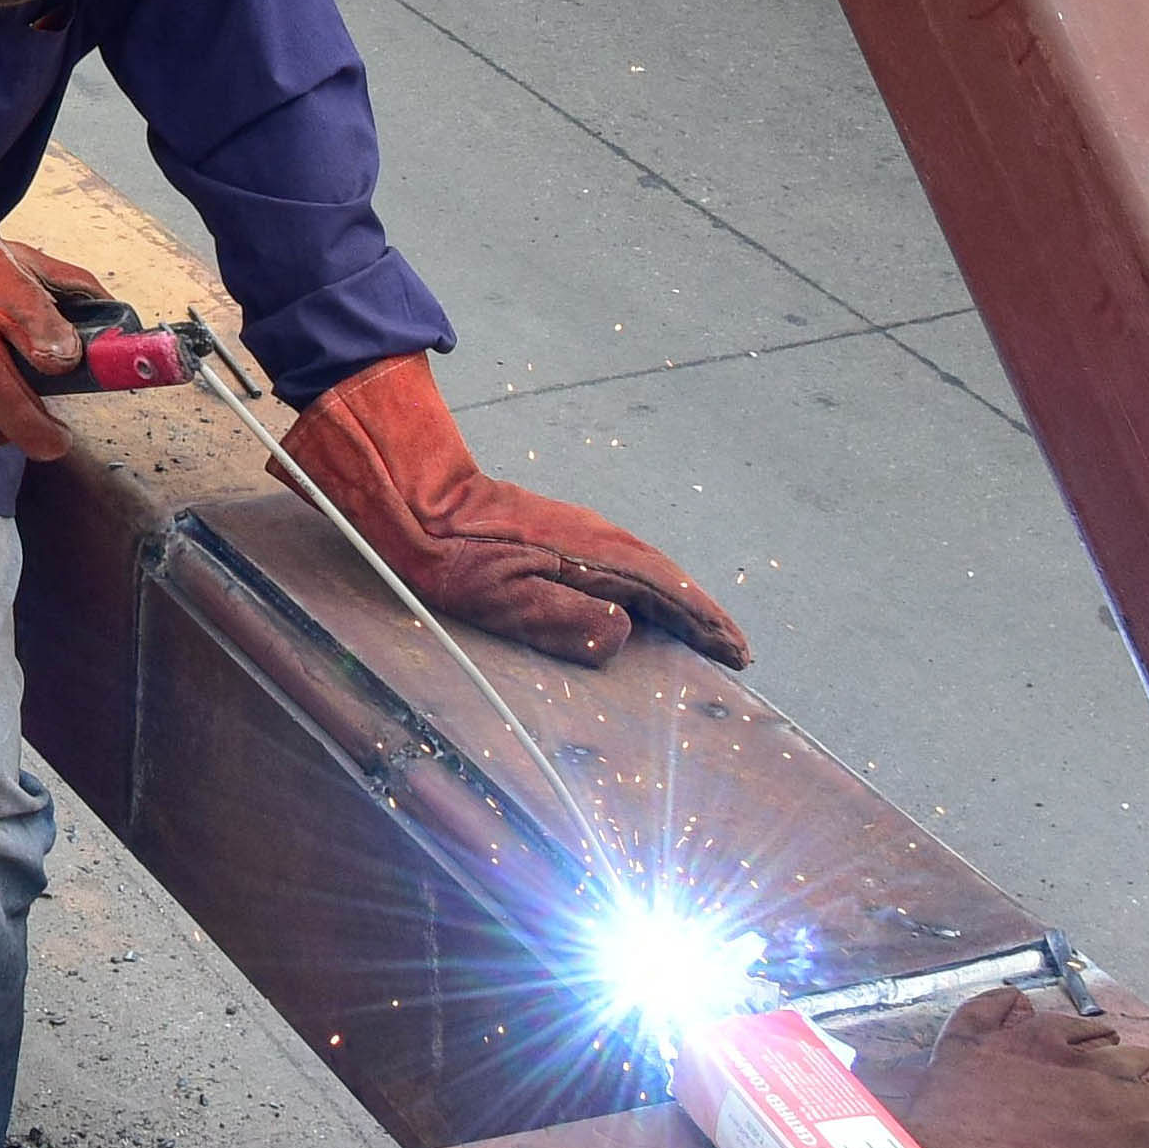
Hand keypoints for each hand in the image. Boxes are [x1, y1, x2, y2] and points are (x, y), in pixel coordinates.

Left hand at [281, 352, 750, 667]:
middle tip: (736, 652)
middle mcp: (596, 537)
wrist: (412, 495)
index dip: (704, 623)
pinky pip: (622, 562)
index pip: (666, 591)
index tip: (736, 652)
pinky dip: (649, 586)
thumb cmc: (450, 552)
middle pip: (666, 578)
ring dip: (680, 601)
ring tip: (706, 634)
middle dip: (703, 615)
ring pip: (646, 568)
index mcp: (590, 553)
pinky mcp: (560, 532)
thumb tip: (623, 634)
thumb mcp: (499, 595)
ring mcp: (579, 531)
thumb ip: (561, 618)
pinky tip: (645, 605)